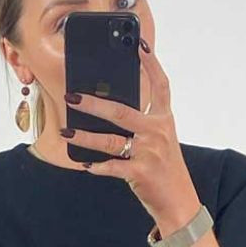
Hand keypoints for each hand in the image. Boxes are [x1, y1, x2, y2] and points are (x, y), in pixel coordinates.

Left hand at [64, 40, 200, 233]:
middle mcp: (158, 132)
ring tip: (67, 131)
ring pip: (110, 140)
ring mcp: (149, 152)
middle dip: (93, 103)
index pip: (160, 85)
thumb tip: (106, 110)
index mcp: (164, 120)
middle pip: (121, 111)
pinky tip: (84, 163)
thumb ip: (141, 125)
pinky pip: (112, 166)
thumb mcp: (160, 141)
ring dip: (85, 136)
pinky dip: (96, 166)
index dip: (150, 63)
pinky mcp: (140, 173)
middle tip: (72, 96)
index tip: (138, 44)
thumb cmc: (165, 169)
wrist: (179, 202)